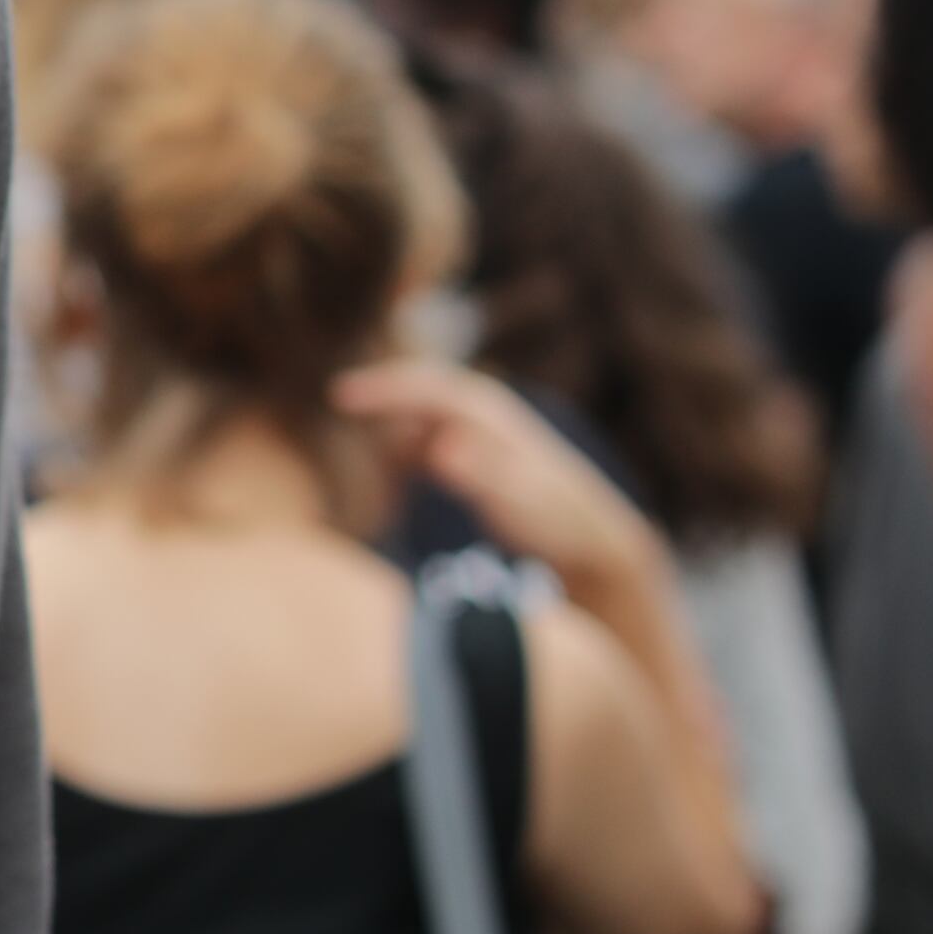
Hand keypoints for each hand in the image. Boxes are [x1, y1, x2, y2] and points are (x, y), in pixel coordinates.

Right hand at [332, 357, 664, 592]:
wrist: (596, 547)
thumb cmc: (559, 524)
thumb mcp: (520, 501)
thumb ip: (481, 473)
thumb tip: (441, 448)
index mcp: (491, 415)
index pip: (427, 386)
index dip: (383, 388)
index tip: (341, 396)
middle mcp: (483, 418)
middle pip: (418, 394)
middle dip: (378, 398)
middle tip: (336, 406)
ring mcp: (479, 438)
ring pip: (418, 419)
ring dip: (387, 428)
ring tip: (357, 458)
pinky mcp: (476, 463)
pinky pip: (426, 445)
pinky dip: (401, 453)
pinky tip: (388, 477)